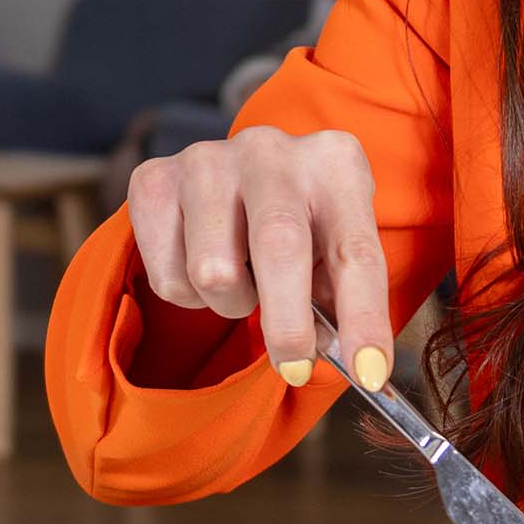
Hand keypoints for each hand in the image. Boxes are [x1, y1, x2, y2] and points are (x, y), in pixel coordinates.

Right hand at [125, 127, 392, 390]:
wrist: (232, 178)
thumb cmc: (299, 225)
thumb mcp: (332, 250)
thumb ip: (338, 301)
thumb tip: (337, 359)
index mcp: (333, 163)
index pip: (354, 249)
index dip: (364, 316)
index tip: (369, 373)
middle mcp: (270, 150)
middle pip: (278, 245)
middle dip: (287, 323)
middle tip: (294, 369)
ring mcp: (207, 160)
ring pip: (213, 271)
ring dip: (232, 303)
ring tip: (243, 284)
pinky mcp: (154, 180)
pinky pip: (169, 276)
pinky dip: (188, 297)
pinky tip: (201, 265)